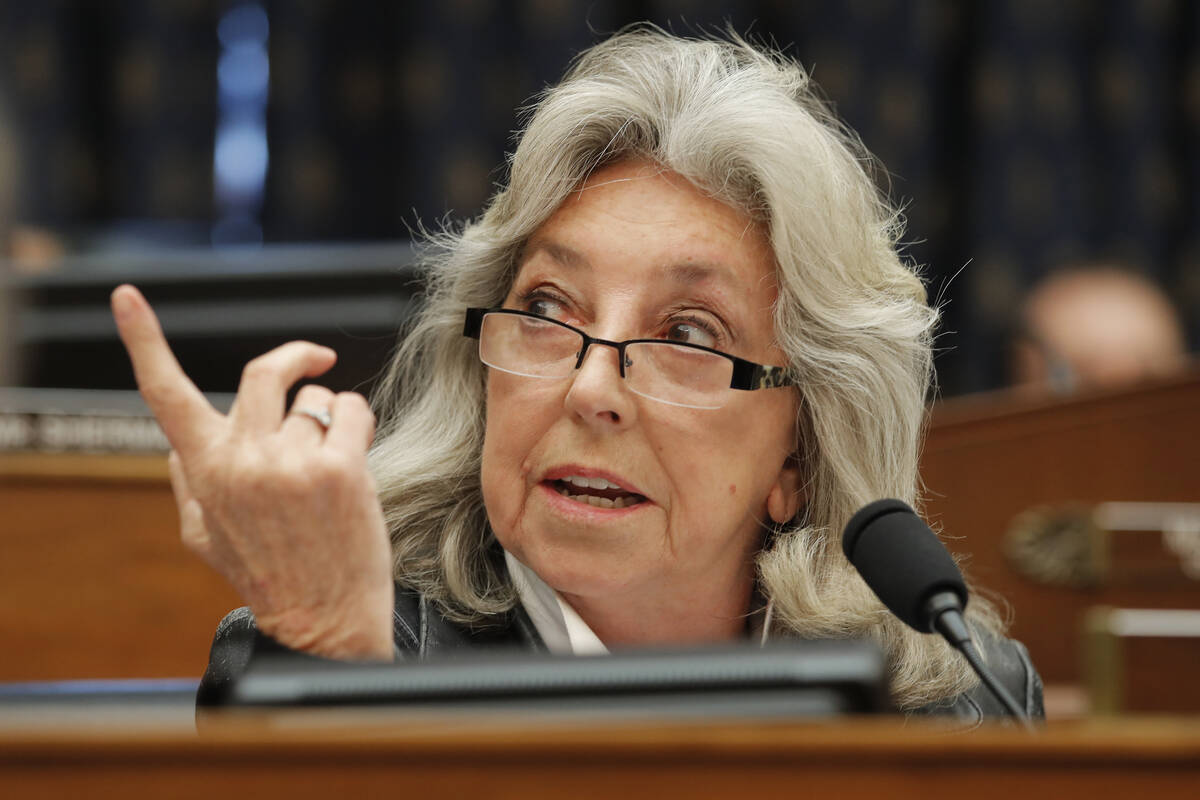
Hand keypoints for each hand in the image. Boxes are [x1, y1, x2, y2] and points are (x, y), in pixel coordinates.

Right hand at [112, 285, 394, 660]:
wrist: (324, 621)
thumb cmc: (267, 574)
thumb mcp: (205, 533)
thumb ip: (190, 476)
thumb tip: (179, 435)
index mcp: (204, 470)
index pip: (165, 395)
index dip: (144, 341)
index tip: (126, 298)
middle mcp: (244, 461)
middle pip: (264, 371)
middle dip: (293, 358)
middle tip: (313, 359)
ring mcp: (293, 464)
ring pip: (316, 399)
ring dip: (327, 419)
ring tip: (326, 466)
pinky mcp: (342, 469)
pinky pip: (354, 410)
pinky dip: (358, 422)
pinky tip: (351, 459)